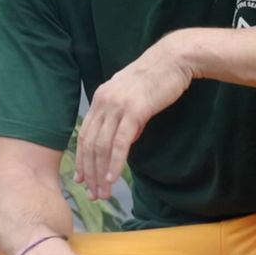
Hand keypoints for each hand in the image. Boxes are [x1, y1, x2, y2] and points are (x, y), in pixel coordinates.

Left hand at [75, 33, 193, 199]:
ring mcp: (117, 106)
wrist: (174, 60)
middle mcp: (104, 102)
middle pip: (90, 144)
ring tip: (103, 193)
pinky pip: (120, 143)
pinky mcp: (134, 111)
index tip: (81, 179)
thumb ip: (123, 116)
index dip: (81, 159)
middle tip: (93, 194)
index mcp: (100, 98)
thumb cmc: (157, 78)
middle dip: (90, 172)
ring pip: (102, 147)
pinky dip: (115, 163)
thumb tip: (123, 140)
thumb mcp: (132, 97)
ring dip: (101, 173)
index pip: (85, 134)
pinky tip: (113, 179)